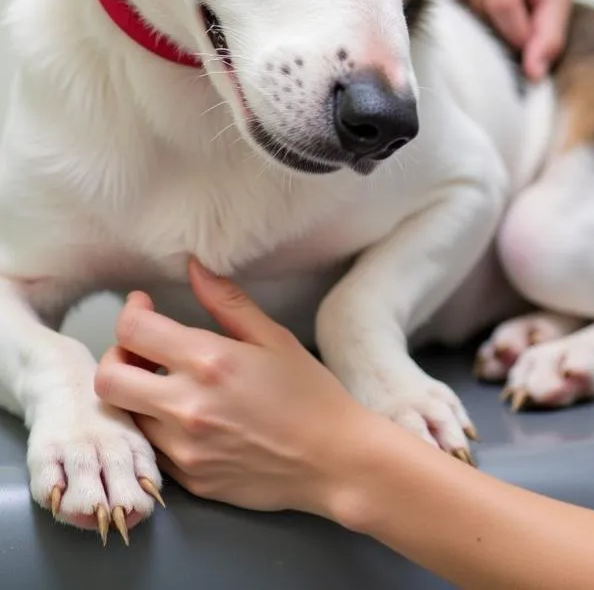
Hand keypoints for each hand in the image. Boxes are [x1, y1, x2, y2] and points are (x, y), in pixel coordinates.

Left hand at [93, 259, 378, 520]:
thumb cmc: (311, 394)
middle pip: (108, 378)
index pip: (134, 330)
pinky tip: (188, 416)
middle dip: (116, 355)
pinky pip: (151, 446)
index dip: (131, 312)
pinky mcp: (186, 479)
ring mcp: (182, 448)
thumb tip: (194, 267)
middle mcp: (185, 406)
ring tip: (169, 383)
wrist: (333, 461)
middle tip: (142, 348)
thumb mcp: (275, 339)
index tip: (144, 306)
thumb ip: (228, 302)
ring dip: (138, 393)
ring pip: (125, 415)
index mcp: (209, 362)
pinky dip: (157, 425)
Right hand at [435, 0, 571, 80]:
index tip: (534, 38)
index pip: (501, 3)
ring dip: (489, 14)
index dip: (519, 32)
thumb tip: (532, 74)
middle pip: (479, 8)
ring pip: (465, 7)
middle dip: (506, 23)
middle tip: (526, 4)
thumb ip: (549, 31)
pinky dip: (472, 4)